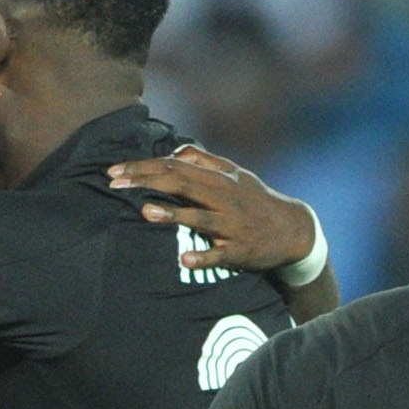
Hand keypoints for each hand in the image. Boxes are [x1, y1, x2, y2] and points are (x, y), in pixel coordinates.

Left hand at [107, 146, 319, 277]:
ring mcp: (232, 224)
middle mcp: (223, 197)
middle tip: (114, 184)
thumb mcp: (235, 175)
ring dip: (173, 215)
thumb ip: (205, 161)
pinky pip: (220, 255)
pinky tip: (185, 259)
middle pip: (181, 184)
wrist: (294, 229)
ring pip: (200, 217)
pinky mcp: (240, 250)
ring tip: (146, 212)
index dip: (143, 167)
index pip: (174, 165)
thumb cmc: (256, 200)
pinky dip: (204, 256)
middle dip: (146, 182)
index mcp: (218, 178)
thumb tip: (178, 149)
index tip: (114, 170)